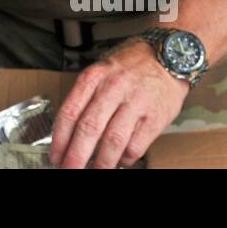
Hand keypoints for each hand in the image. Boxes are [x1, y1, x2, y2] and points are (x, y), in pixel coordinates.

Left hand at [48, 38, 190, 168]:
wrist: (171, 56)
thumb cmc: (131, 67)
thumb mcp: (102, 71)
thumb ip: (86, 97)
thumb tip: (69, 133)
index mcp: (94, 77)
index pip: (70, 112)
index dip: (60, 139)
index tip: (55, 156)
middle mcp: (113, 88)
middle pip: (89, 129)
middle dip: (76, 156)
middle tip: (70, 170)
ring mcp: (136, 103)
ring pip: (113, 141)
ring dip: (102, 163)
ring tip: (96, 170)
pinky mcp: (155, 117)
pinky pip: (136, 146)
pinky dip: (125, 159)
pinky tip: (121, 160)